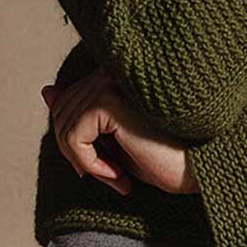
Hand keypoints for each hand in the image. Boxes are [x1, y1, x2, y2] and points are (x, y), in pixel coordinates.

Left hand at [40, 69, 200, 196]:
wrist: (200, 168)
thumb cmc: (165, 156)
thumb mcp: (114, 139)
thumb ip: (82, 114)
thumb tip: (47, 91)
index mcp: (113, 74)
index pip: (67, 100)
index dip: (78, 143)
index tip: (106, 168)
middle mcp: (109, 70)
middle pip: (60, 113)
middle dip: (79, 154)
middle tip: (114, 177)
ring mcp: (109, 80)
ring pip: (63, 126)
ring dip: (87, 163)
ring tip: (119, 177)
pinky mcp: (109, 99)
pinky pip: (74, 137)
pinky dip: (91, 164)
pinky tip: (120, 176)